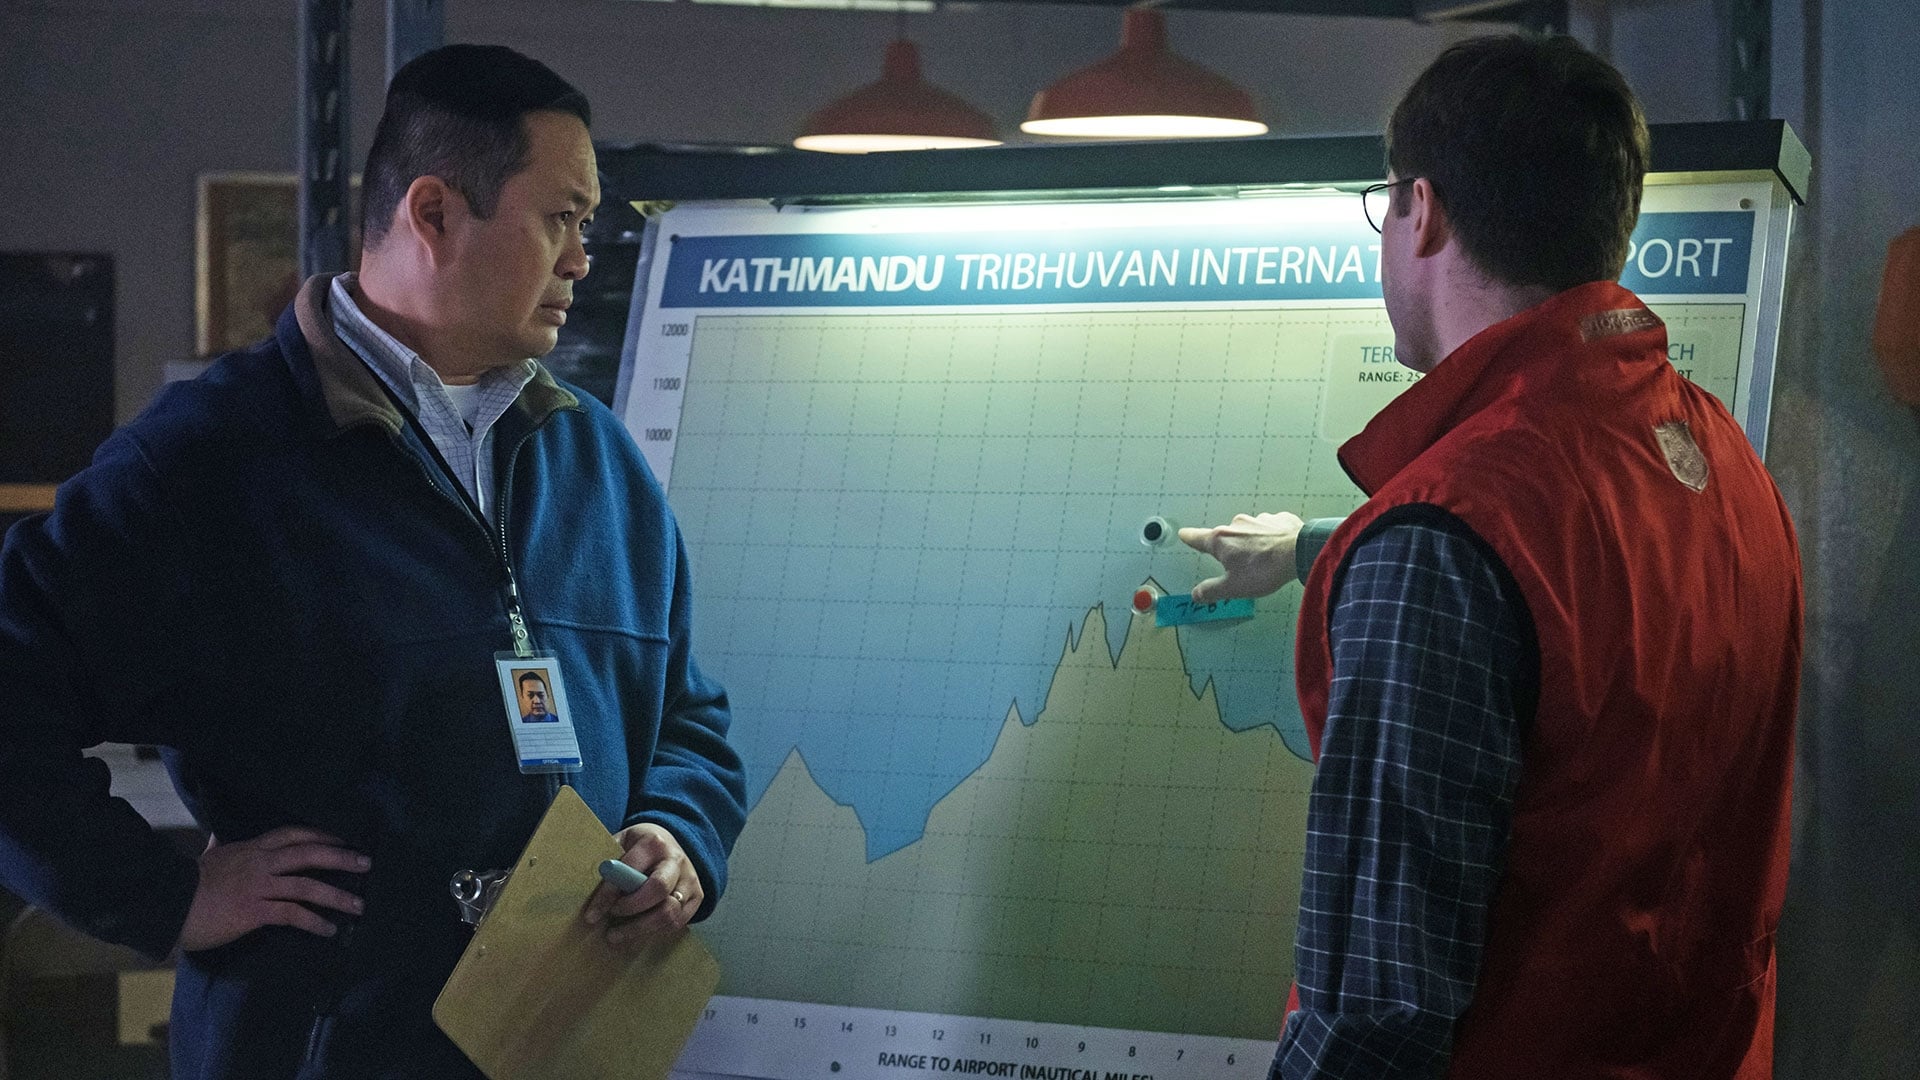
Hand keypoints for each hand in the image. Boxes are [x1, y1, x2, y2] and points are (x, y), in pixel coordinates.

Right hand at [177, 827, 368, 951]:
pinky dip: (314, 922)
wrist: (166, 905)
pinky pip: (292, 915)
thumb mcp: (208, 857)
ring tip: (358, 905)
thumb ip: (219, 845)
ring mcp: (259, 887)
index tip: (342, 838)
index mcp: (251, 849)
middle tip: (366, 863)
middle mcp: (260, 863)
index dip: (320, 835)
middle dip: (341, 857)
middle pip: (309, 853)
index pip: (293, 834)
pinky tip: (329, 930)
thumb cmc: (186, 884)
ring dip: (337, 895)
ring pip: (307, 886)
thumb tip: (218, 833)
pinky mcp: (254, 911)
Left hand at [582, 823, 702, 949]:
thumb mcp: (621, 843)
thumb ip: (608, 861)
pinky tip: (635, 936)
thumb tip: (582, 887)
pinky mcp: (697, 897)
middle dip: (630, 913)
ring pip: (669, 913)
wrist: (672, 844)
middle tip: (609, 928)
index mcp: (654, 843)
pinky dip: (654, 934)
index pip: (631, 871)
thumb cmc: (638, 847)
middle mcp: (676, 860)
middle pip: (658, 891)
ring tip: (617, 938)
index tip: (591, 915)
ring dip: (640, 931)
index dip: (609, 895)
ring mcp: (690, 880)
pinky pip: (677, 923)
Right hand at [1178, 512, 1305, 601]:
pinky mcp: (1279, 518)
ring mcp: (1258, 519)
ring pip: (1248, 532)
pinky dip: (1271, 537)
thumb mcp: (1234, 587)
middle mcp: (1236, 525)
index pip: (1197, 538)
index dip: (1189, 538)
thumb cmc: (1264, 569)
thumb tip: (1196, 594)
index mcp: (1221, 540)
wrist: (1301, 552)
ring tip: (1264, 560)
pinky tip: (1279, 550)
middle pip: (1225, 537)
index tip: (1184, 535)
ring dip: (1251, 542)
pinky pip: (1269, 528)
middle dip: (1230, 549)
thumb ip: (1212, 590)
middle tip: (1240, 566)